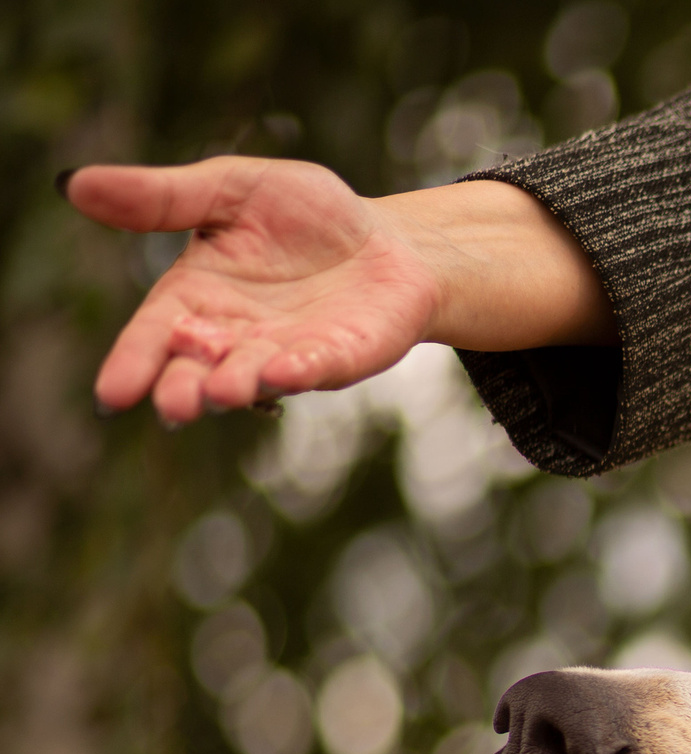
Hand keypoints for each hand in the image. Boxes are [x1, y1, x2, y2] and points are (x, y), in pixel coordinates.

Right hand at [67, 157, 613, 426]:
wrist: (389, 239)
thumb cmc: (303, 216)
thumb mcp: (229, 190)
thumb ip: (163, 197)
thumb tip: (75, 183)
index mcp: (199, 298)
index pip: (157, 334)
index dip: (134, 362)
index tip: (113, 393)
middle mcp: (239, 336)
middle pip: (202, 369)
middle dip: (186, 388)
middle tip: (172, 405)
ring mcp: (292, 351)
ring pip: (257, 376)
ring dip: (238, 386)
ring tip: (219, 394)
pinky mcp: (345, 355)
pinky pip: (320, 365)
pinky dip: (303, 369)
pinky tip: (284, 371)